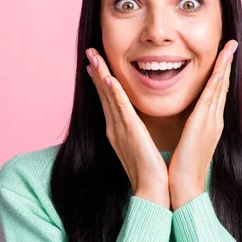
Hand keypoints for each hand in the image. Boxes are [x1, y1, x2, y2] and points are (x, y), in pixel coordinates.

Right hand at [86, 48, 169, 208]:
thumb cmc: (149, 171)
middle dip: (96, 71)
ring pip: (108, 95)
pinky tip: (107, 77)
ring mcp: (119, 128)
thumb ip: (136, 131)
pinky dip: (112, 92)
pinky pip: (120, 108)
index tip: (95, 64)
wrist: (152, 190)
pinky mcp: (129, 131)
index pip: (107, 99)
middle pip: (103, 93)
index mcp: (118, 129)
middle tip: (89, 52)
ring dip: (100, 74)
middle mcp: (114, 126)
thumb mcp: (140, 145)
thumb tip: (137, 123)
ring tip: (93, 56)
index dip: (100, 80)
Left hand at [168, 40, 237, 209]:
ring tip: (229, 47)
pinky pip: (210, 98)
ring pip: (220, 87)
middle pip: (223, 85)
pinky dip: (216, 82)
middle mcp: (215, 120)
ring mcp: (212, 122)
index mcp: (211, 123)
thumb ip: (192, 127)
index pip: (217, 92)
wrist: (185, 188)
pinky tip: (219, 69)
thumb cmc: (184, 167)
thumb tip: (190, 119)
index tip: (224, 56)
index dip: (222, 72)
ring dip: (224, 66)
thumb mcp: (190, 141)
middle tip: (232, 44)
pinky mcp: (202, 126)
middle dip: (227, 63)